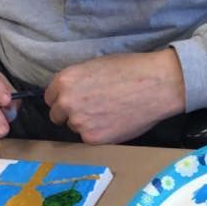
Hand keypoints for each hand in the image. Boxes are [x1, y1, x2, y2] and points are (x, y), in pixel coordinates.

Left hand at [44, 50, 185, 144]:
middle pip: (57, 115)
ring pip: (75, 128)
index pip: (50, 97)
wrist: (156, 85)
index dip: (63, 99)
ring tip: (108, 114)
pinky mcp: (93, 139)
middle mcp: (67, 102)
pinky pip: (89, 139)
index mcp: (65, 81)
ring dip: (86, 124)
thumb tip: (70, 94)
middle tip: (92, 109)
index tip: (74, 100)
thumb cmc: (130, 70)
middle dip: (70, 113)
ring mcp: (79, 122)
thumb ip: (77, 82)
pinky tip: (115, 122)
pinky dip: (100, 134)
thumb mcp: (95, 66)